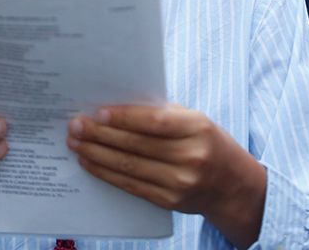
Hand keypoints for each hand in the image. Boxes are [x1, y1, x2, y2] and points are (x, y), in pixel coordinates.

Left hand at [68, 104, 266, 247]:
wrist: (232, 186)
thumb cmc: (208, 142)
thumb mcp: (195, 120)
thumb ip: (162, 113)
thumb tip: (116, 106)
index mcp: (198, 128)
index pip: (155, 122)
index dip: (124, 118)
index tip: (97, 112)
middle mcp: (191, 157)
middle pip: (137, 145)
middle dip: (101, 135)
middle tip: (76, 125)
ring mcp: (180, 183)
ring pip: (129, 167)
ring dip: (97, 154)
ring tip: (76, 143)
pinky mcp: (169, 201)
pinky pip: (131, 185)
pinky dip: (106, 173)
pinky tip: (90, 162)